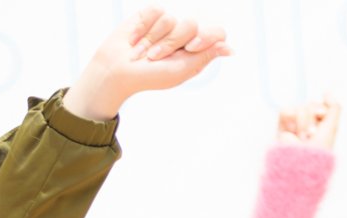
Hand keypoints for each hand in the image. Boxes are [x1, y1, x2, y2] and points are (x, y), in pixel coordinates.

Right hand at [63, 9, 230, 121]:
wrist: (117, 71)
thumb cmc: (149, 76)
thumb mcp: (179, 71)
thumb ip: (204, 57)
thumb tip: (229, 49)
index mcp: (195, 49)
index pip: (215, 32)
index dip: (206, 36)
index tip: (193, 46)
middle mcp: (184, 33)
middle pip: (191, 25)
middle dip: (172, 43)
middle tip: (156, 57)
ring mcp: (167, 22)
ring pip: (172, 18)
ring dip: (155, 39)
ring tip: (145, 52)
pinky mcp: (151, 13)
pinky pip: (156, 12)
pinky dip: (145, 29)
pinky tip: (137, 40)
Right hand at [277, 97, 340, 148]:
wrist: (302, 162)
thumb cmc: (318, 149)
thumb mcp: (332, 127)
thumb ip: (334, 107)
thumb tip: (326, 92)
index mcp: (319, 124)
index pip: (321, 105)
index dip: (322, 111)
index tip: (322, 120)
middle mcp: (307, 123)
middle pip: (311, 105)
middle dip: (313, 119)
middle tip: (311, 135)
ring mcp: (294, 124)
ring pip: (300, 108)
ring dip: (303, 123)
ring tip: (302, 138)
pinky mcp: (282, 126)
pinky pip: (285, 110)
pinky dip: (290, 120)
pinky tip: (293, 132)